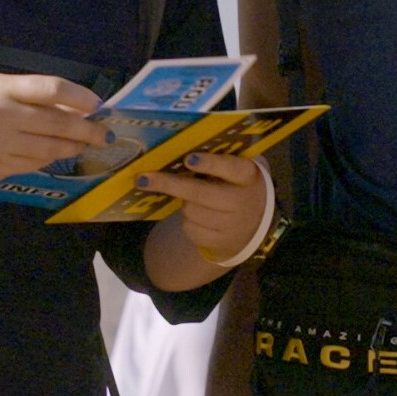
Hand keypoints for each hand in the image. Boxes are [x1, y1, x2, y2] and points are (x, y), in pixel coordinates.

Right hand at [0, 74, 108, 182]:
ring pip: (49, 149)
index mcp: (3, 88)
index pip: (50, 89)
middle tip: (105, 134)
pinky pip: (33, 164)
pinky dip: (50, 159)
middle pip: (56, 122)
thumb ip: (33, 94)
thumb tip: (77, 106)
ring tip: (85, 144)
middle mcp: (1, 115)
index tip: (98, 105)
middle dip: (86, 129)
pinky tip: (58, 153)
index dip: (79, 97)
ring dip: (72, 147)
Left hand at [136, 153, 268, 262]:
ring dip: (184, 203)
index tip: (188, 159)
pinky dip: (188, 221)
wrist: (253, 226)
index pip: (231, 168)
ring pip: (191, 211)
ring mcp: (232, 226)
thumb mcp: (239, 170)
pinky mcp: (220, 243)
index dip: (210, 164)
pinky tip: (200, 217)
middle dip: (169, 184)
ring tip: (195, 199)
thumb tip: (182, 151)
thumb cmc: (237, 186)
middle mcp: (243, 202)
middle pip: (201, 193)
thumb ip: (221, 158)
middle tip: (142, 178)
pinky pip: (190, 229)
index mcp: (249, 177)